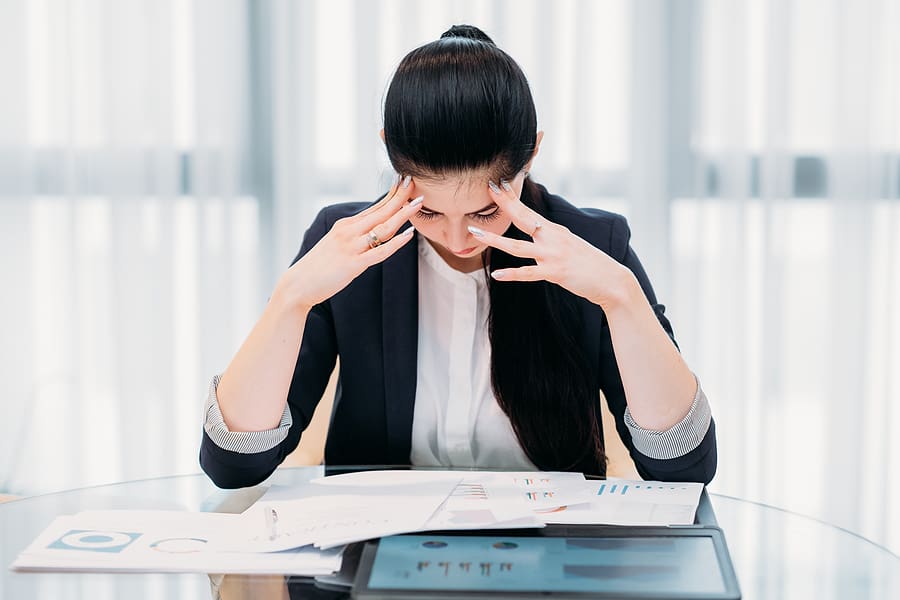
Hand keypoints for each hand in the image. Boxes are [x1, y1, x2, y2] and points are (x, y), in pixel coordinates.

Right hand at [277, 175, 421, 309]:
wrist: (299, 284)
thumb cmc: (319, 266)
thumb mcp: (336, 243)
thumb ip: (354, 235)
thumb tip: (372, 229)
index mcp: (345, 225)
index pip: (374, 207)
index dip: (391, 194)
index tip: (404, 181)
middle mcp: (349, 231)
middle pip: (381, 212)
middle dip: (400, 197)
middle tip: (414, 182)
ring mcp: (351, 247)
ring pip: (383, 227)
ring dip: (402, 214)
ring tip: (418, 203)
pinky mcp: (353, 264)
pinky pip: (379, 251)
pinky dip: (396, 243)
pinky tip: (409, 234)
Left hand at [469, 176, 635, 308]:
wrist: (611, 279)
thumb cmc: (589, 263)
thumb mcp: (568, 244)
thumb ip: (551, 237)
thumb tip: (536, 230)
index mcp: (554, 230)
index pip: (528, 210)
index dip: (512, 197)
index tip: (496, 184)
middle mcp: (552, 238)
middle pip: (523, 218)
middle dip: (504, 204)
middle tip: (487, 190)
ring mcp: (553, 255)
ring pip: (518, 246)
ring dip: (495, 239)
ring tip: (476, 233)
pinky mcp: (555, 272)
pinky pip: (529, 273)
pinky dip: (512, 274)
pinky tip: (497, 275)